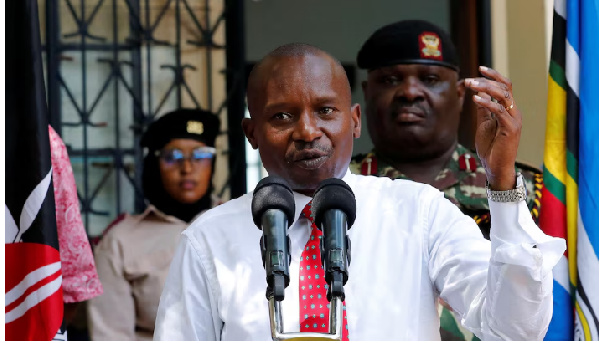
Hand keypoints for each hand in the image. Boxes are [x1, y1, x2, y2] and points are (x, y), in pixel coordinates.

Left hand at [466, 66, 519, 190]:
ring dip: (486, 88)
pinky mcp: (511, 128)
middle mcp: (514, 112)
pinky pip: (499, 111)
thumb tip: (479, 92)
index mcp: (508, 110)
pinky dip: (487, 103)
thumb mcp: (484, 123)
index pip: (505, 86)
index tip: (480, 68)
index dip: (494, 75)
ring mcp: (514, 120)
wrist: (495, 166)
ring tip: (471, 85)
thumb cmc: (490, 146)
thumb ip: (483, 108)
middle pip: (504, 87)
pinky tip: (475, 99)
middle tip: (469, 80)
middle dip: (486, 80)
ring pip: (503, 96)